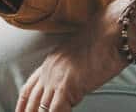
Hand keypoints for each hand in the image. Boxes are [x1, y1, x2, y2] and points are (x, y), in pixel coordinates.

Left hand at [15, 0, 129, 111]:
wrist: (113, 31)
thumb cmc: (104, 41)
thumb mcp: (79, 57)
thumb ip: (71, 72)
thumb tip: (74, 86)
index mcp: (50, 62)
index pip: (28, 89)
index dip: (23, 105)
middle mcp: (48, 70)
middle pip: (31, 101)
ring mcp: (56, 78)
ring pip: (41, 109)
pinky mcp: (67, 85)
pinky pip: (56, 111)